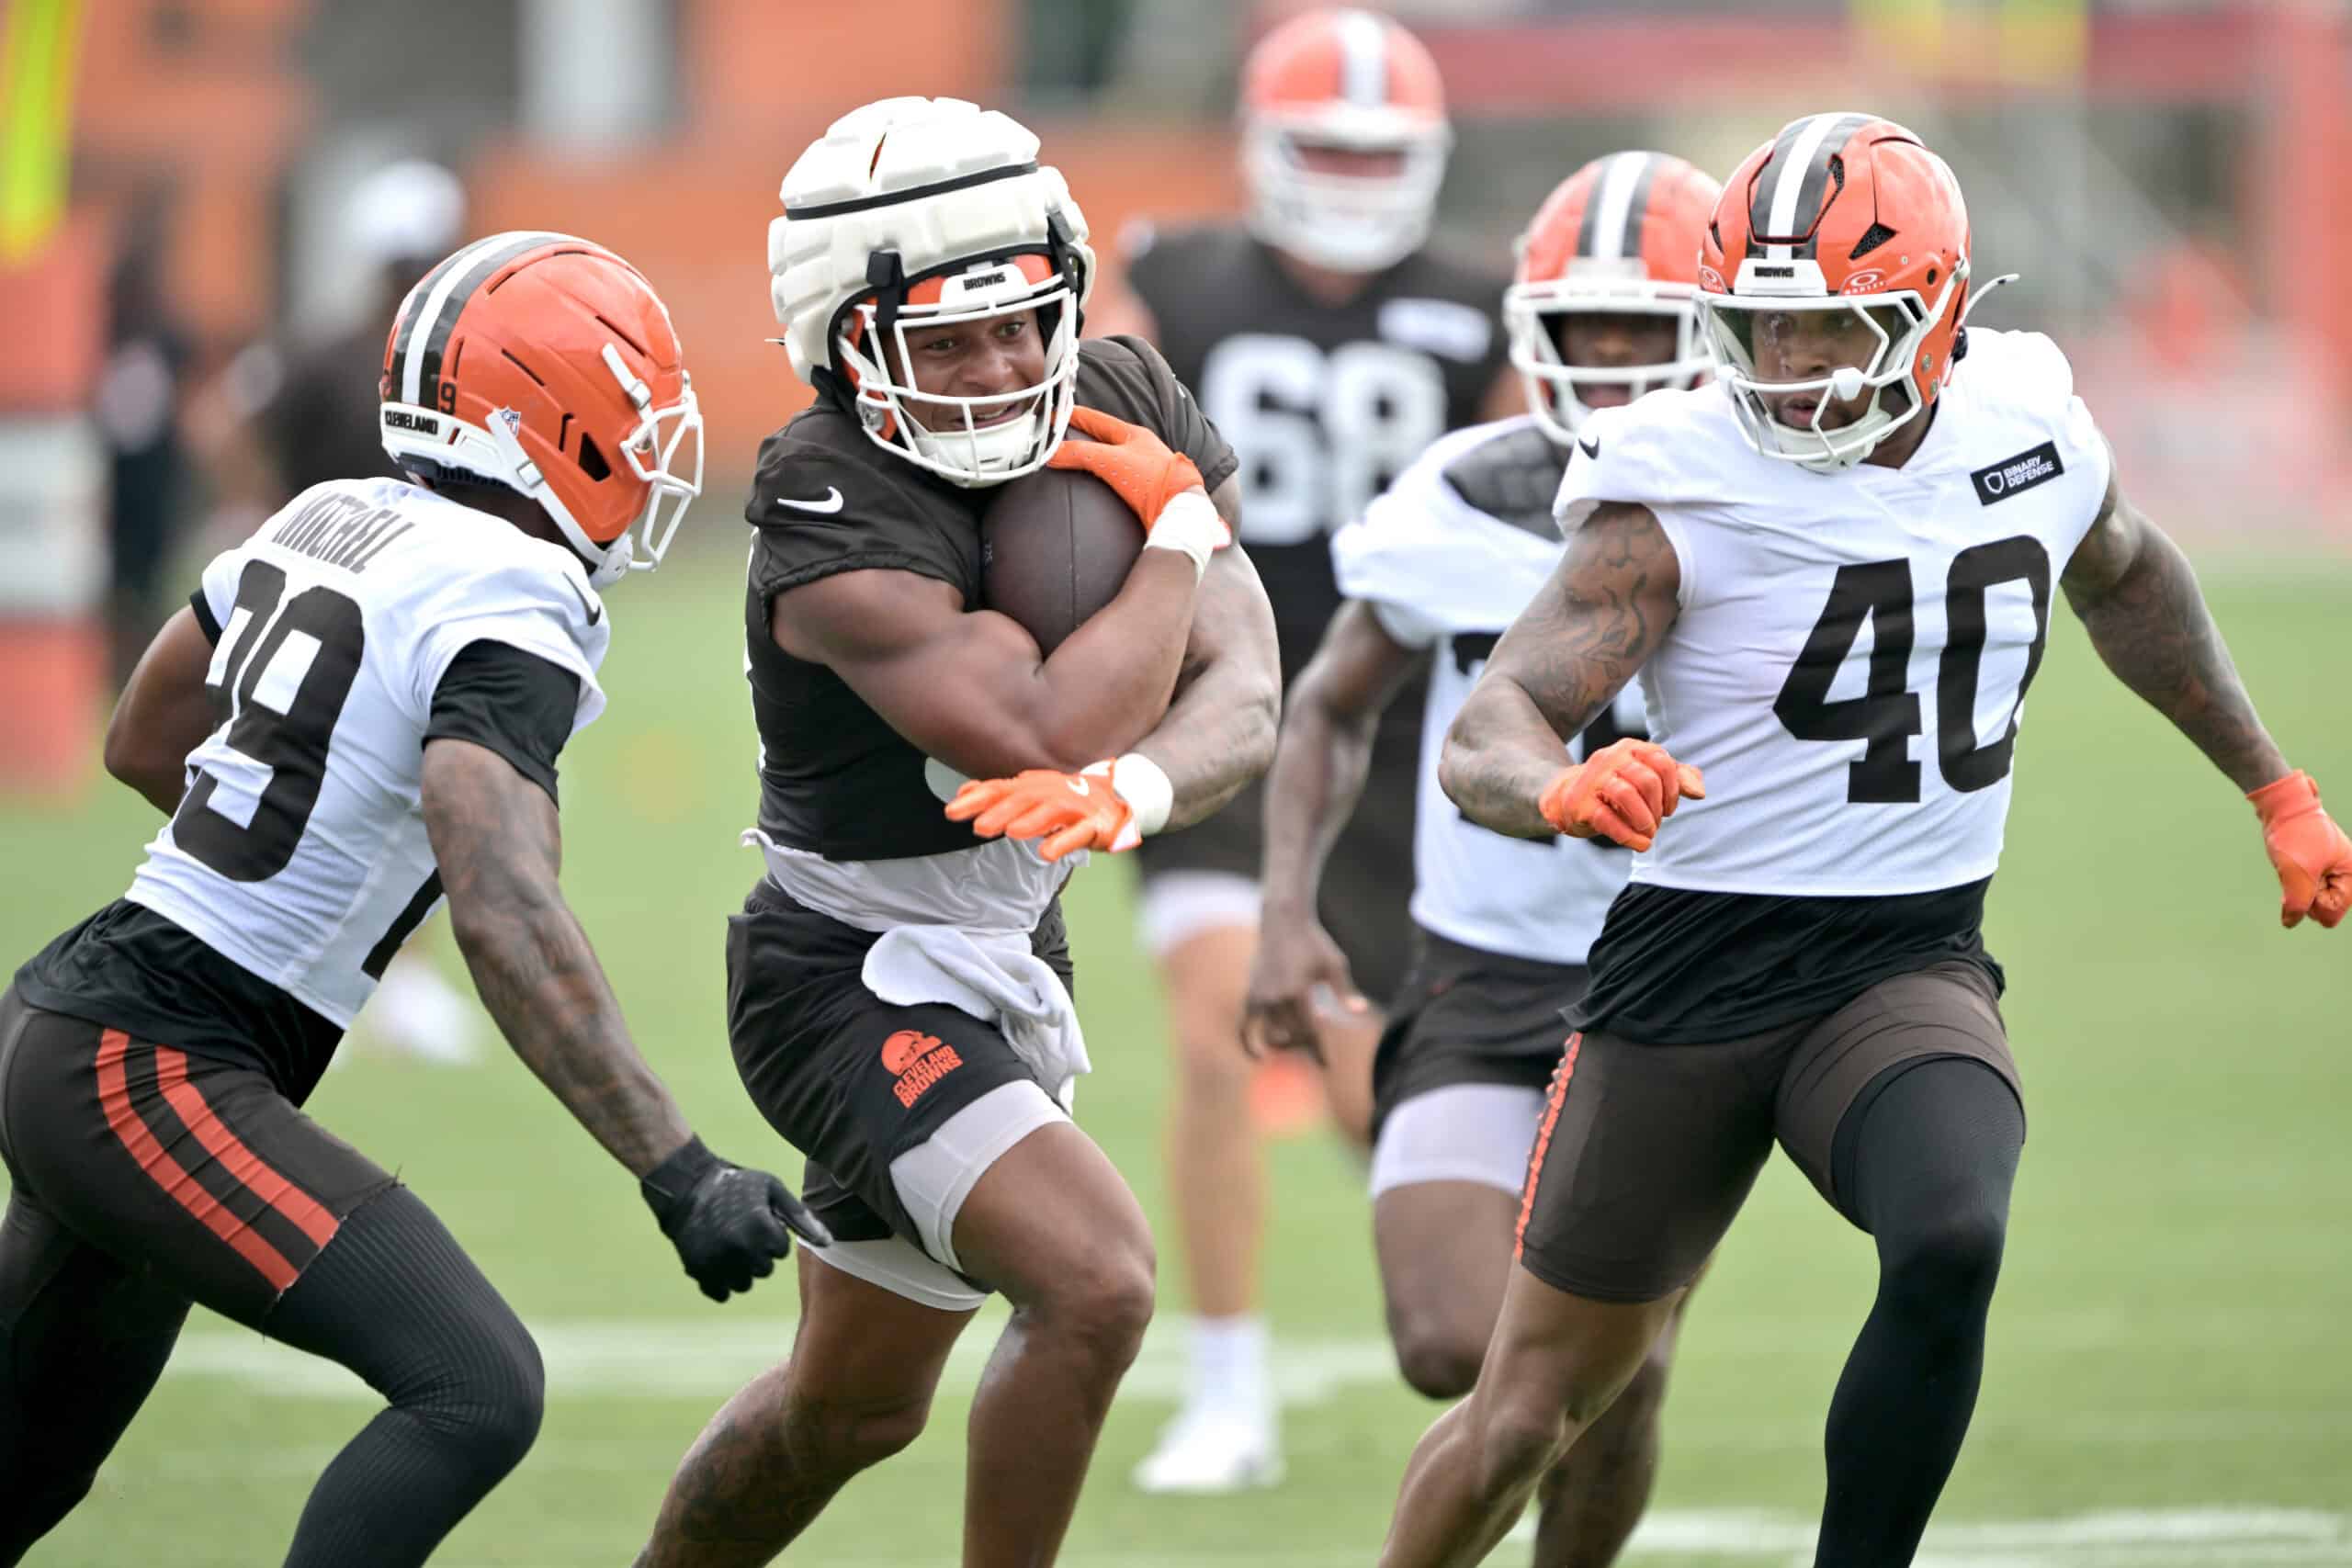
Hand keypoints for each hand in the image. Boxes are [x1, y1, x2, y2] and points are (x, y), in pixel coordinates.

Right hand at [640, 1137, 830, 1302]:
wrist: (688, 1187)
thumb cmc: (737, 1185)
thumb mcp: (772, 1189)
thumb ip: (800, 1217)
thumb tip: (828, 1243)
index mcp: (759, 1227)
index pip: (780, 1251)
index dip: (773, 1234)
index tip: (760, 1220)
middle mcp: (738, 1249)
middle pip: (764, 1270)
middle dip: (759, 1254)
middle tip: (744, 1232)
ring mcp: (715, 1262)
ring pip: (743, 1285)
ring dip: (742, 1270)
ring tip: (731, 1245)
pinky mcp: (697, 1272)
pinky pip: (721, 1293)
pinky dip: (721, 1281)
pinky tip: (718, 1259)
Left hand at [946, 760, 1138, 859]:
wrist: (1117, 803)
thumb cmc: (1067, 801)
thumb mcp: (1032, 794)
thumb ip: (1000, 794)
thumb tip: (964, 791)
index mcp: (1034, 786)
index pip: (1001, 789)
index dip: (977, 799)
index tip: (952, 812)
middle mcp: (1052, 792)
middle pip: (1024, 800)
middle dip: (1000, 812)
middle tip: (979, 827)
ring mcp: (1075, 808)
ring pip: (1051, 812)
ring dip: (1031, 822)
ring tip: (1012, 833)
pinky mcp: (1094, 825)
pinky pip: (1078, 833)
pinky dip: (1062, 842)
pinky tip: (1046, 853)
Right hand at [1048, 406, 1215, 534]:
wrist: (1179, 511)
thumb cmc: (1154, 480)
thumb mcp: (1111, 461)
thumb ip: (1081, 454)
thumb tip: (1052, 453)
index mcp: (1133, 434)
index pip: (1095, 419)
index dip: (1071, 415)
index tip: (1053, 415)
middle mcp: (1138, 449)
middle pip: (1102, 437)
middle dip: (1080, 434)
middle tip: (1058, 434)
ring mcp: (1140, 470)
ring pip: (1108, 458)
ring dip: (1090, 457)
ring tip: (1071, 457)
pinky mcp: (1141, 491)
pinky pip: (1113, 479)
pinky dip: (1099, 478)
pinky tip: (1091, 484)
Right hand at [1241, 914, 1365, 1060]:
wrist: (1283, 921)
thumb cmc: (1314, 942)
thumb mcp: (1334, 965)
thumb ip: (1345, 991)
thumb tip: (1361, 1011)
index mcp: (1298, 992)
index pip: (1309, 1033)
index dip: (1318, 1052)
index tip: (1326, 1066)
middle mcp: (1276, 997)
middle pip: (1292, 1036)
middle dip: (1304, 1046)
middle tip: (1315, 1047)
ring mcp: (1260, 996)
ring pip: (1271, 1036)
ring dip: (1284, 1045)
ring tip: (1296, 1044)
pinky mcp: (1250, 994)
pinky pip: (1245, 1027)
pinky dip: (1249, 1044)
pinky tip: (1259, 1057)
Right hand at [1537, 737, 1704, 851]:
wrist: (1568, 799)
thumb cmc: (1617, 789)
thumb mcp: (1648, 779)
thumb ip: (1678, 779)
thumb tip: (1700, 792)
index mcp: (1630, 748)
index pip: (1663, 763)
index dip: (1673, 790)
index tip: (1669, 809)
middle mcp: (1610, 758)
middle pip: (1647, 781)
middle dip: (1658, 808)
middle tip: (1656, 823)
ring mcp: (1592, 779)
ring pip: (1626, 795)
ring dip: (1645, 821)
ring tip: (1648, 833)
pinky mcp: (1580, 804)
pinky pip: (1608, 819)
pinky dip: (1629, 836)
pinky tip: (1640, 845)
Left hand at [2248, 770, 2351, 929]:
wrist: (2283, 804)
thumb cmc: (2294, 835)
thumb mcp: (2296, 873)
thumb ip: (2297, 903)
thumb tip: (2290, 922)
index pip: (2331, 914)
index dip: (2312, 904)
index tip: (2307, 879)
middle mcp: (2346, 874)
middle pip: (2320, 908)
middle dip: (2304, 894)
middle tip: (2300, 868)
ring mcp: (2331, 870)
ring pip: (2309, 897)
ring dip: (2296, 885)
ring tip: (2296, 862)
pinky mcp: (2316, 866)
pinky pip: (2301, 885)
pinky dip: (2292, 878)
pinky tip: (2291, 861)